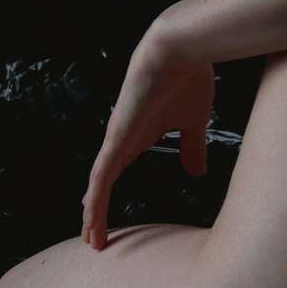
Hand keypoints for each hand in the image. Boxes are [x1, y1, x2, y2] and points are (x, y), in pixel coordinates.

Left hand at [81, 23, 213, 248]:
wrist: (181, 49)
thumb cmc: (188, 77)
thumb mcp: (193, 122)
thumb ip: (191, 147)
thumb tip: (196, 172)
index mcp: (141, 135)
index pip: (117, 172)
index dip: (110, 196)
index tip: (108, 220)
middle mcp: (123, 139)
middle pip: (102, 182)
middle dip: (97, 210)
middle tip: (92, 238)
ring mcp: (117, 138)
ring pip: (98, 184)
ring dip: (93, 212)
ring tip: (90, 238)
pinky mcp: (116, 137)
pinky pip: (101, 176)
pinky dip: (95, 199)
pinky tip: (90, 216)